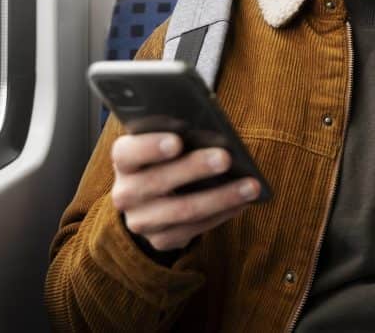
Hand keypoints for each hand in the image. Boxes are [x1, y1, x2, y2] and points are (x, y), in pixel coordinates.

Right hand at [110, 133, 259, 251]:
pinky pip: (195, 229)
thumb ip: (178, 134)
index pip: (128, 153)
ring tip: (251, 185)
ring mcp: (141, 221)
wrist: (152, 198)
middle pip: (159, 181)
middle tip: (226, 158)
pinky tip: (243, 202)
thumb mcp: (163, 141)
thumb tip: (213, 133)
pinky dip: (222, 213)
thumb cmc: (166, 157)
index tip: (177, 141)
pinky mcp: (160, 241)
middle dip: (196, 168)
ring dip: (221, 197)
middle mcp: (125, 193)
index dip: (150, 147)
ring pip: (183, 210)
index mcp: (123, 160)